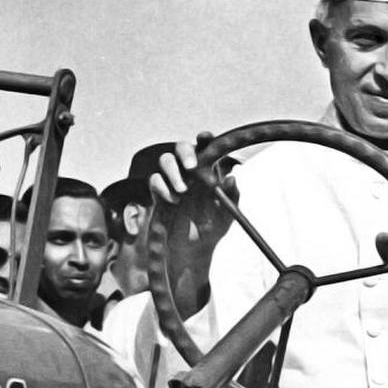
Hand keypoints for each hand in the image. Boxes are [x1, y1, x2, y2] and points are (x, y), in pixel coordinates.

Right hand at [150, 133, 238, 312]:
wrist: (195, 250)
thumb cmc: (214, 228)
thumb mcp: (228, 214)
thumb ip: (232, 196)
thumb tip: (233, 178)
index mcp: (207, 171)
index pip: (205, 149)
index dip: (204, 139)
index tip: (205, 137)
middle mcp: (188, 172)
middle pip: (181, 148)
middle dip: (185, 152)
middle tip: (192, 166)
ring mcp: (173, 181)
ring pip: (166, 161)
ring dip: (173, 172)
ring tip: (183, 190)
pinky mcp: (159, 194)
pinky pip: (155, 181)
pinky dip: (162, 188)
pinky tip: (173, 201)